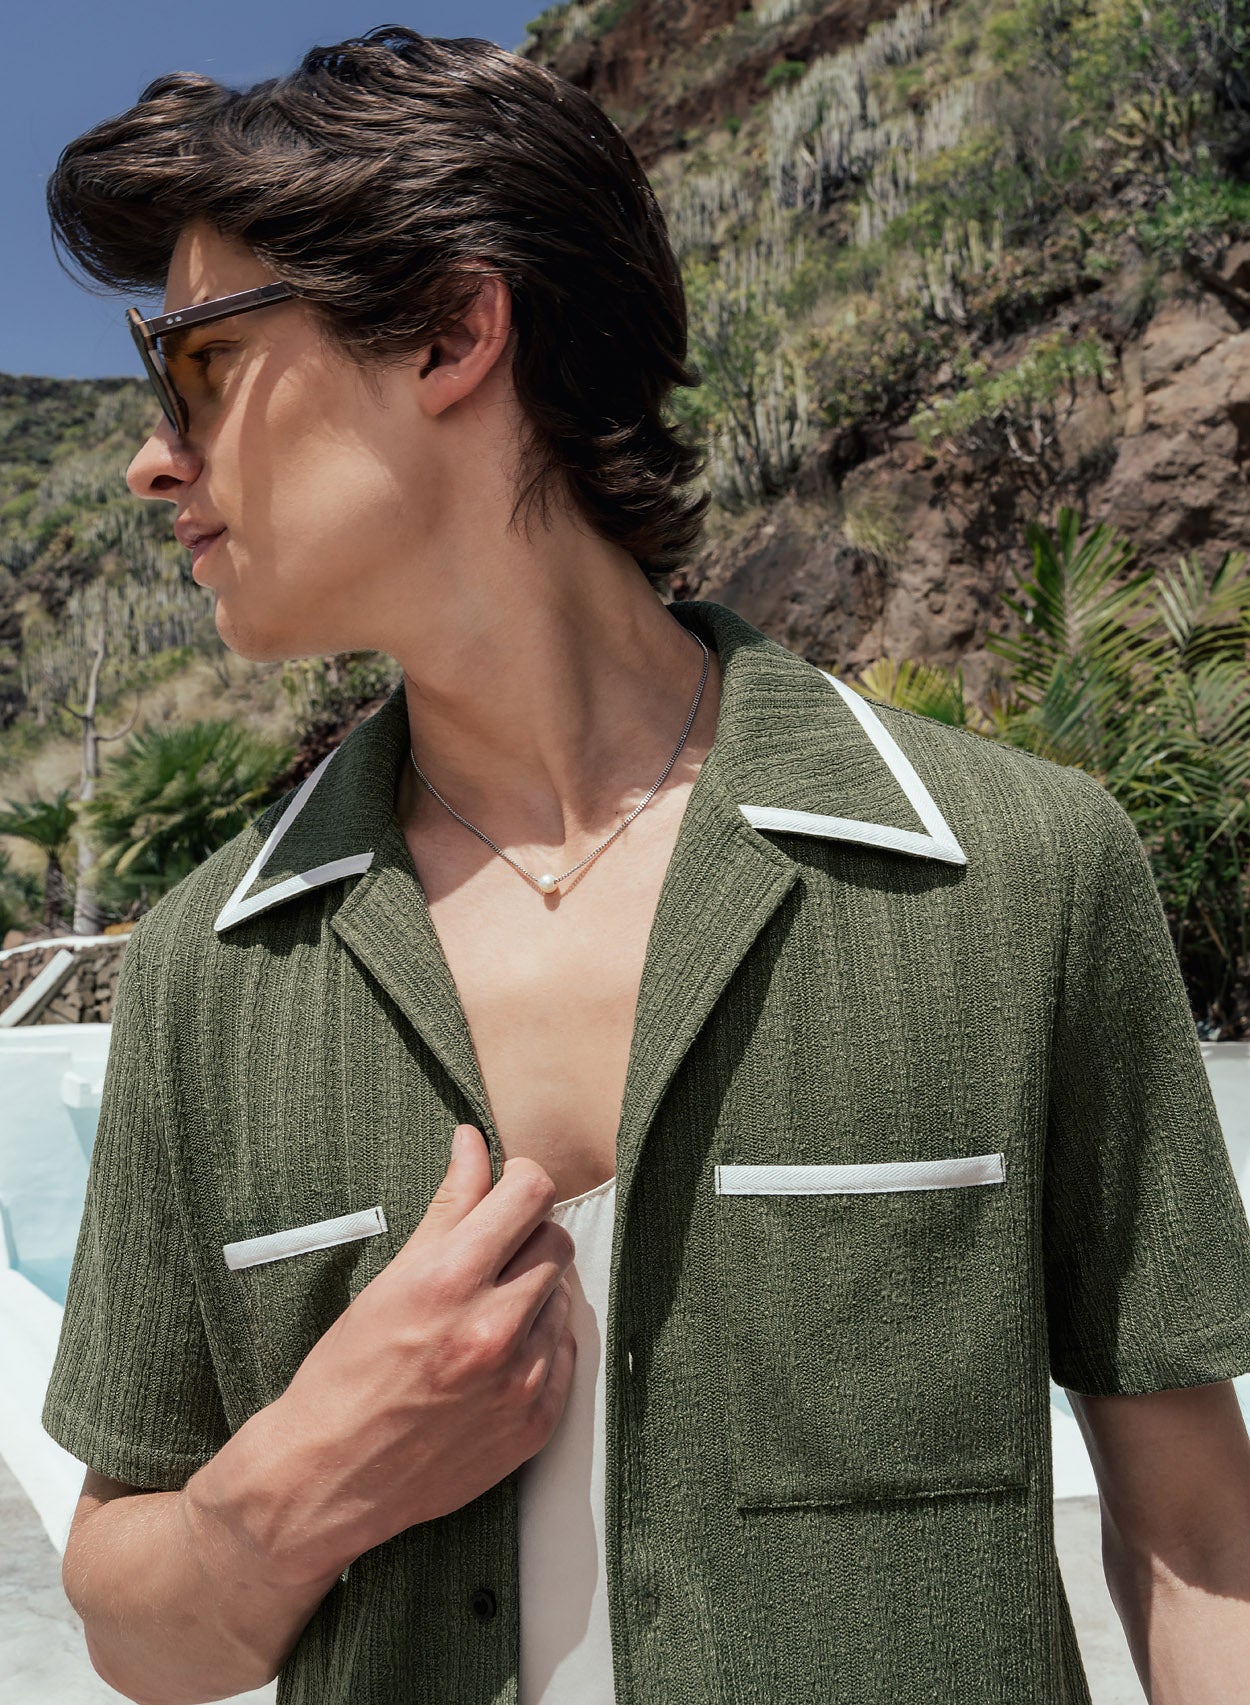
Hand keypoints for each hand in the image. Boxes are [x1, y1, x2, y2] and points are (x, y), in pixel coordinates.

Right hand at [273, 1123, 575, 1577]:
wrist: (327, 1478)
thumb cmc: (346, 1371)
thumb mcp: (392, 1277)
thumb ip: (449, 1203)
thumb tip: (473, 1141)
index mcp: (450, 1281)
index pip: (531, 1192)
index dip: (521, 1182)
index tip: (507, 1190)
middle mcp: (493, 1329)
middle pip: (556, 1240)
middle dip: (528, 1238)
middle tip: (491, 1256)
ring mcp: (520, 1381)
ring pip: (563, 1297)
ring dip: (533, 1295)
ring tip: (483, 1316)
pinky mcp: (535, 1424)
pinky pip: (565, 1354)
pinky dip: (539, 1347)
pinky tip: (494, 1358)